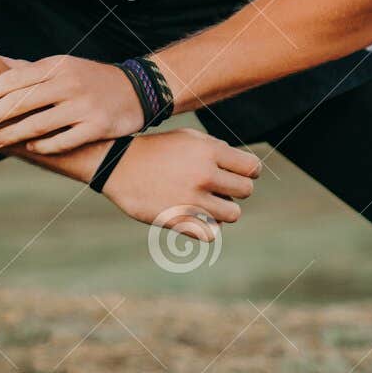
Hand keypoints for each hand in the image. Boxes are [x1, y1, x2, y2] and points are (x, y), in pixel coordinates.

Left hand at [0, 55, 144, 151]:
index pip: (16, 78)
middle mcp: (70, 84)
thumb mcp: (62, 66)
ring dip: (13, 133)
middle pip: (23, 100)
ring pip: (41, 122)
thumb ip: (29, 69)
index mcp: (58, 66)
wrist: (138, 90)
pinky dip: (45, 145)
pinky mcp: (98, 126)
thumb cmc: (90, 79)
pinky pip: (65, 139)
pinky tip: (31, 148)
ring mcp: (84, 106)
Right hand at [100, 128, 261, 239]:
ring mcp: (191, 199)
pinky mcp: (178, 220)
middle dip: (237, 191)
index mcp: (208, 151)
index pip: (252, 168)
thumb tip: (245, 168)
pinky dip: (208, 228)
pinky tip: (197, 218)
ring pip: (233, 214)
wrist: (118, 166)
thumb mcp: (188, 138)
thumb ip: (218, 149)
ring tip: (209, 205)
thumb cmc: (157, 151)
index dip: (250, 172)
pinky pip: (211, 234)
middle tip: (222, 190)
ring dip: (224, 211)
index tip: (240, 175)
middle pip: (246, 191)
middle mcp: (203, 174)